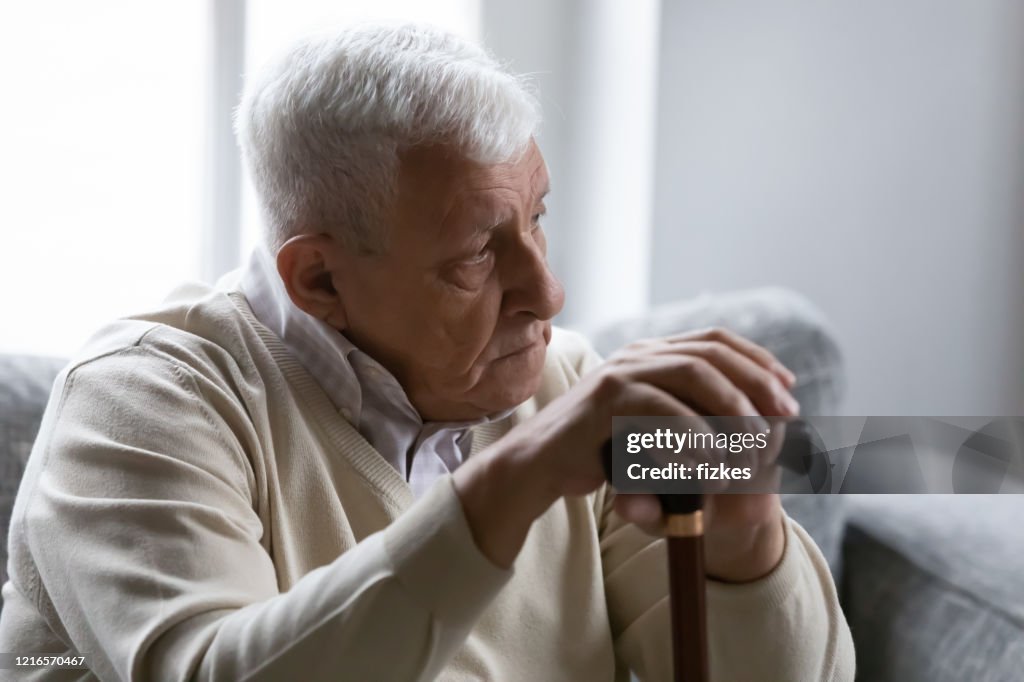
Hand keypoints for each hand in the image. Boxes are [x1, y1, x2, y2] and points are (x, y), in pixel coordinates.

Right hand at [453, 328, 797, 576]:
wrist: (542, 461)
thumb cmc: (599, 446)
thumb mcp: (646, 422)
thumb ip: (682, 410)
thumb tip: (747, 415)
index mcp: (650, 353)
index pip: (714, 339)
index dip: (756, 359)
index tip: (787, 388)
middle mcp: (638, 355)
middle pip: (711, 353)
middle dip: (756, 383)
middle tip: (784, 418)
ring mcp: (621, 373)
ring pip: (693, 373)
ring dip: (733, 409)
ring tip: (753, 447)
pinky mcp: (607, 401)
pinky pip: (665, 411)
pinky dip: (696, 437)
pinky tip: (712, 462)